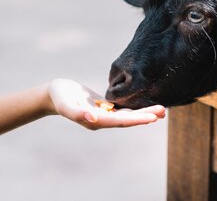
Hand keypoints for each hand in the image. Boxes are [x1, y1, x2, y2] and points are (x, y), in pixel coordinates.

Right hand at [47, 79, 164, 129]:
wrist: (54, 94)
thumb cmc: (58, 97)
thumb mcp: (65, 104)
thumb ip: (76, 113)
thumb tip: (92, 119)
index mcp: (95, 121)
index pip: (120, 122)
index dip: (136, 119)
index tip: (152, 118)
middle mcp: (102, 120)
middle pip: (128, 120)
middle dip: (145, 116)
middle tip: (163, 111)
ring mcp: (104, 115)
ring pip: (127, 115)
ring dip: (144, 113)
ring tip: (161, 110)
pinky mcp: (104, 107)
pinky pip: (123, 109)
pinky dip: (135, 107)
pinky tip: (146, 105)